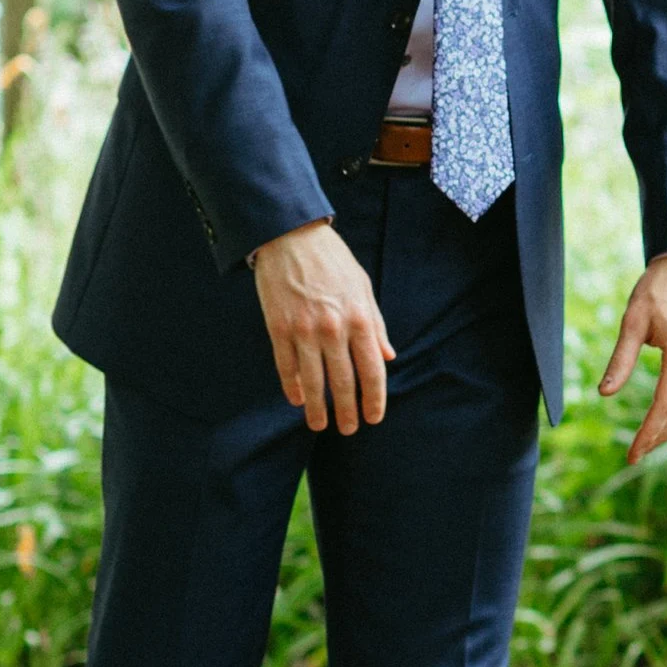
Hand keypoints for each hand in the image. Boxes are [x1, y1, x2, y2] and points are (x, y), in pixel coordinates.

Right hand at [253, 220, 394, 432]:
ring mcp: (304, 330)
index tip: (373, 418)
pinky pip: (286, 365)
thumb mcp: (363, 288)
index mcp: (360, 319)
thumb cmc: (333, 261)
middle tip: (347, 430)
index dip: (374, 399)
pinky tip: (297, 400)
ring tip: (319, 425)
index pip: (372, 370)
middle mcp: (334, 329)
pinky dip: (292, 386)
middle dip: (347, 411)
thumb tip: (387, 357)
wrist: (290, 236)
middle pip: (343, 382)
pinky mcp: (278, 327)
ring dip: (318, 407)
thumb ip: (376, 325)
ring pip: (313, 380)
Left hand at [598, 253, 666, 460]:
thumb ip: (621, 360)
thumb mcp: (632, 322)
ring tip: (649, 440)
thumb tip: (605, 394)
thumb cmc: (656, 291)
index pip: (664, 407)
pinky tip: (665, 417)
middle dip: (659, 436)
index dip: (648, 434)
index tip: (633, 453)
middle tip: (636, 453)